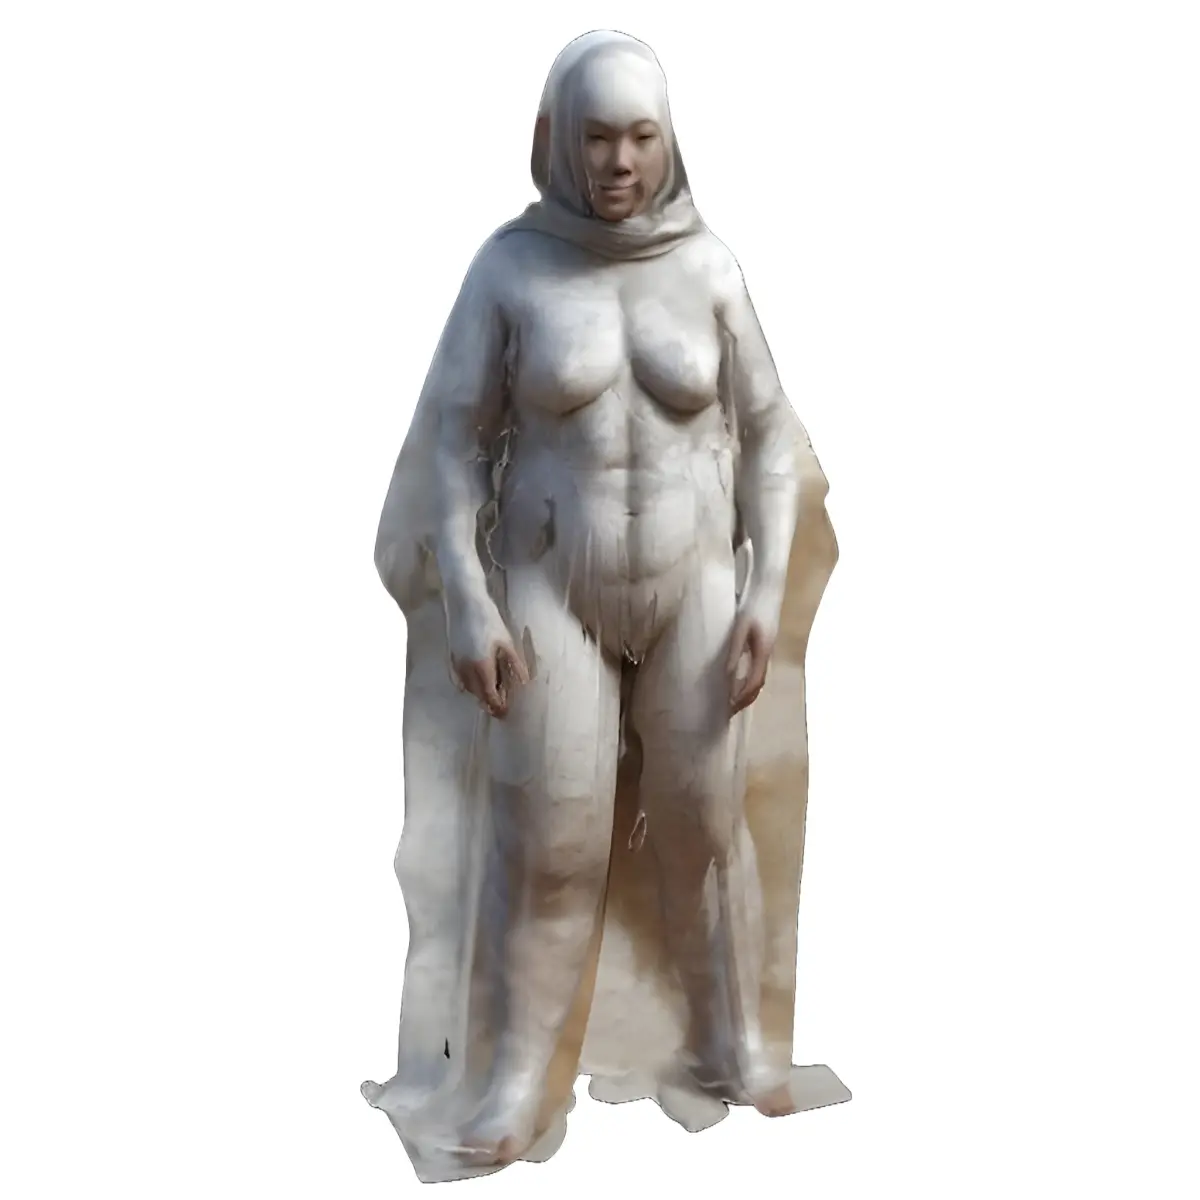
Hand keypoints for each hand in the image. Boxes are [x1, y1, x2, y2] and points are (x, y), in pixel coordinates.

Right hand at [445, 597, 529, 718]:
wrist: (464, 601)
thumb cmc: (488, 619)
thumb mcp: (506, 642)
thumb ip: (515, 665)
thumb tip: (524, 683)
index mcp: (481, 666)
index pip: (489, 695)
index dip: (497, 706)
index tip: (505, 713)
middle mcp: (465, 669)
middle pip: (477, 695)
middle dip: (489, 702)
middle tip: (501, 705)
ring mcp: (456, 663)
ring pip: (467, 688)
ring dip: (479, 693)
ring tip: (492, 692)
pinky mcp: (450, 656)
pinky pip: (459, 679)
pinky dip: (469, 684)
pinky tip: (478, 680)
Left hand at [726, 588, 780, 714]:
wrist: (767, 588)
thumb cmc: (752, 606)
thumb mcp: (739, 629)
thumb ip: (734, 652)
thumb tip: (727, 675)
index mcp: (763, 653)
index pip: (754, 683)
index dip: (741, 698)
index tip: (728, 708)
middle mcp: (767, 654)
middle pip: (759, 685)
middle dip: (745, 700)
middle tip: (728, 711)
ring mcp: (768, 650)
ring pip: (760, 678)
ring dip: (747, 691)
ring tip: (732, 700)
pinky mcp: (765, 644)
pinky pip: (758, 669)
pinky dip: (749, 680)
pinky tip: (738, 680)